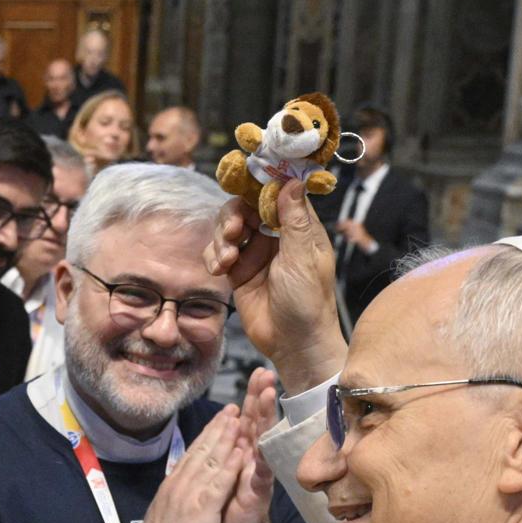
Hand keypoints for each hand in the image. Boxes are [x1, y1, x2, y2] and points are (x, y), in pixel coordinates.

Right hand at [126, 408, 246, 522]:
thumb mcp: (165, 513)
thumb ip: (173, 498)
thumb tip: (175, 488)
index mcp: (172, 486)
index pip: (191, 454)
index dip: (206, 435)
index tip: (218, 420)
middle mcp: (180, 484)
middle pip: (201, 450)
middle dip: (218, 428)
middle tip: (232, 409)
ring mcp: (190, 494)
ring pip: (210, 460)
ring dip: (226, 438)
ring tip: (239, 419)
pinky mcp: (201, 508)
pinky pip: (219, 482)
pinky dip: (230, 465)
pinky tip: (241, 451)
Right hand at [201, 179, 346, 392]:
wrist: (293, 343)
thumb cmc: (308, 302)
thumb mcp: (303, 258)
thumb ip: (294, 220)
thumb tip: (292, 181)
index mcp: (299, 228)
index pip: (278, 193)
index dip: (260, 184)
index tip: (243, 179)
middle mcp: (276, 236)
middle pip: (246, 206)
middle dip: (234, 215)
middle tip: (233, 232)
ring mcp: (255, 254)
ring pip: (229, 228)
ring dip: (221, 238)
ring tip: (226, 260)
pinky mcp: (238, 272)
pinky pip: (218, 253)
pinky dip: (213, 257)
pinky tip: (220, 270)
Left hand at [216, 366, 278, 522]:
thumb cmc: (229, 505)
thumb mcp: (225, 472)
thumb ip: (229, 447)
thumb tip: (232, 419)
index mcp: (242, 452)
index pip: (248, 417)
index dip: (252, 395)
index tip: (257, 370)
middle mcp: (253, 459)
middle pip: (259, 423)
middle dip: (262, 398)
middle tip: (266, 373)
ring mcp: (258, 475)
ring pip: (263, 442)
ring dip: (266, 419)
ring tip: (269, 396)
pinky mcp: (257, 495)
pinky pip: (261, 476)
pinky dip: (262, 462)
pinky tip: (264, 447)